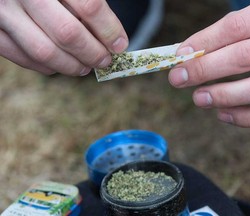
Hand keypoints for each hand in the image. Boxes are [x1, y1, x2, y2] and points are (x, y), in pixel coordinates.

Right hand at [0, 0, 127, 75]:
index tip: (120, 45)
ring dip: (71, 66)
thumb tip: (113, 39)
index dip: (109, 30)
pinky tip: (60, 65)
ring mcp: (3, 12)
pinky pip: (22, 57)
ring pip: (44, 51)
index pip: (90, 6)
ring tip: (85, 68)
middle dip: (93, 53)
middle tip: (104, 61)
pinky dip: (46, 67)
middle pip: (68, 33)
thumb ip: (88, 4)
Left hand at [169, 0, 249, 126]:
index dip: (204, 43)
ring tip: (198, 99)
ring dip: (225, 96)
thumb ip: (230, 31)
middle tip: (178, 79)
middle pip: (246, 56)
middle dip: (205, 70)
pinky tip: (223, 114)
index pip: (237, 27)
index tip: (180, 56)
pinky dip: (248, 118)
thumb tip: (189, 55)